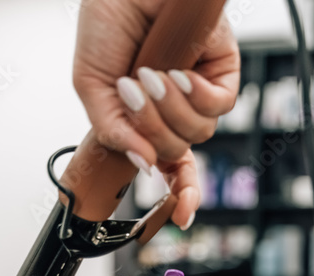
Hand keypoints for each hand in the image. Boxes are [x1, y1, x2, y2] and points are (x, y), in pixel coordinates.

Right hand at [73, 0, 240, 228]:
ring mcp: (200, 91)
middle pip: (177, 150)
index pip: (171, 166)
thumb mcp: (91, 85)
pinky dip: (196, 96)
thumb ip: (112, 130)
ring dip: (170, 110)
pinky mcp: (222, 71)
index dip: (179, 195)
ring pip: (198, 133)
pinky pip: (219, 107)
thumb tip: (143, 165)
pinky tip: (178, 73)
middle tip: (132, 90)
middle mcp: (177, 108)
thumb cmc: (108, 19)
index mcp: (147, 117)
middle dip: (152, 129)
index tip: (181, 218)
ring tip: (150, 73)